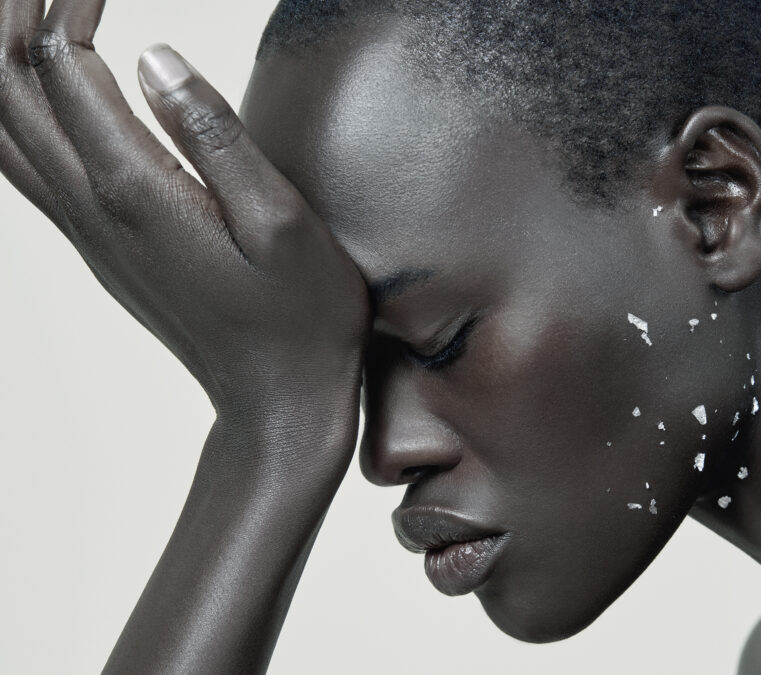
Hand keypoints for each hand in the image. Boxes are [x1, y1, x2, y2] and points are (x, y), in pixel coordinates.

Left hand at [0, 1, 368, 448]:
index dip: (68, 2)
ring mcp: (85, 230)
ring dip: (5, 62)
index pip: (61, 63)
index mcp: (135, 189)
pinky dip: (14, 111)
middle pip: (6, 87)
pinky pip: (22, 167)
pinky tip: (42, 89)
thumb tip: (150, 55)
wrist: (277, 403)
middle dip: (16, 16)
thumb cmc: (301, 317)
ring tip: (38, 16)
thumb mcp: (284, 223)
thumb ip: (216, 136)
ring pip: (1, 128)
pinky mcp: (97, 246)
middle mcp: (91, 207)